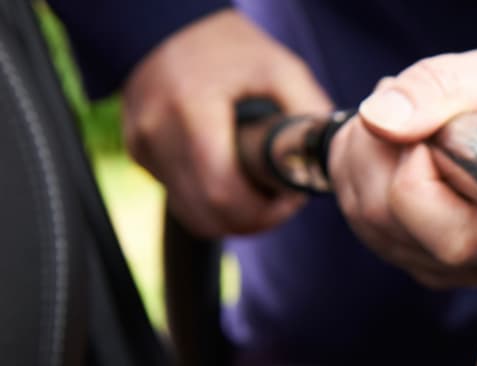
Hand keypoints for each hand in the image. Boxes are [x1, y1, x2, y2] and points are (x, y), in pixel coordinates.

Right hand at [124, 9, 331, 236]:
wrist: (168, 26)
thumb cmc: (232, 48)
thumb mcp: (281, 69)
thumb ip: (308, 113)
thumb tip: (330, 158)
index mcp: (193, 109)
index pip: (222, 192)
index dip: (264, 212)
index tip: (291, 199)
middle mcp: (159, 132)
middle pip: (206, 213)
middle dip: (252, 220)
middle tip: (281, 202)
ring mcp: (143, 145)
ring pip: (191, 214)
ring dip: (230, 216)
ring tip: (259, 191)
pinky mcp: (138, 153)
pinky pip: (178, 197)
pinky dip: (208, 200)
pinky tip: (232, 177)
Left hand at [328, 48, 476, 287]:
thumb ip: (439, 91)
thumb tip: (378, 120)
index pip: (416, 198)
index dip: (414, 148)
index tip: (442, 121)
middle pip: (378, 211)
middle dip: (378, 146)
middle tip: (414, 109)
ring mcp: (446, 270)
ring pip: (362, 217)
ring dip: (366, 155)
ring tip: (410, 123)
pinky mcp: (418, 263)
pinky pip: (360, 222)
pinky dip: (363, 174)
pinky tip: (398, 149)